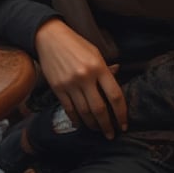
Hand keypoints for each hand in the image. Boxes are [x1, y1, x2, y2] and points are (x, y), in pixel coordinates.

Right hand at [34, 19, 127, 139]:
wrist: (49, 37)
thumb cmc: (75, 43)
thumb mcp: (95, 52)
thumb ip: (106, 68)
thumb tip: (118, 75)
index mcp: (98, 67)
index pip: (115, 95)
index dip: (121, 113)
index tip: (123, 124)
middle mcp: (85, 77)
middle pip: (99, 109)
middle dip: (107, 125)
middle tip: (111, 134)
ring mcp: (70, 84)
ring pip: (84, 112)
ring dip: (92, 125)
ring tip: (98, 130)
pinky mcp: (57, 88)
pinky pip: (69, 109)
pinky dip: (76, 119)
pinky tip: (81, 124)